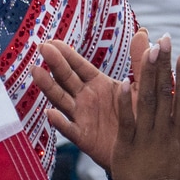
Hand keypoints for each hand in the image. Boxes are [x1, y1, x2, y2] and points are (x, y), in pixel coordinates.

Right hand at [30, 29, 149, 169]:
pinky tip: (50, 113)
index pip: (79, 66)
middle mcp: (86, 98)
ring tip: (35, 71)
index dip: (66, 54)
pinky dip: (59, 122)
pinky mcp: (84, 137)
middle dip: (55, 63)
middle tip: (42, 47)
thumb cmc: (140, 115)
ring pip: (61, 99)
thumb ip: (140, 61)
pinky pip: (69, 129)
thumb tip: (143, 32)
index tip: (52, 41)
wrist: (142, 148)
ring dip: (48, 86)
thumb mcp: (142, 86)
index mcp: (98, 84)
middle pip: (66, 78)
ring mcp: (82, 117)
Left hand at [111, 34, 179, 179]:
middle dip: (165, 65)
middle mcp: (163, 131)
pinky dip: (124, 101)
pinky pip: (126, 120)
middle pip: (165, 92)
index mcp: (179, 133)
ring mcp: (144, 137)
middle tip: (164, 40)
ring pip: (146, 101)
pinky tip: (124, 82)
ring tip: (148, 51)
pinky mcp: (126, 145)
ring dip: (148, 75)